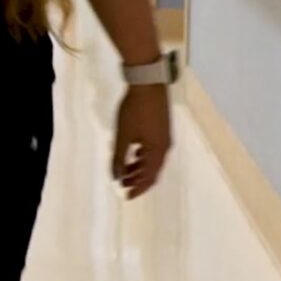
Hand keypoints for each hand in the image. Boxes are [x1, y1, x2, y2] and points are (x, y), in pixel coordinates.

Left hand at [111, 83, 171, 198]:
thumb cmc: (134, 111)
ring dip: (140, 167)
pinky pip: (154, 150)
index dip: (138, 188)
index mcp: (157, 152)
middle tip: (123, 185)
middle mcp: (165, 147)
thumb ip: (118, 159)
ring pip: (153, 160)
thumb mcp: (123, 136)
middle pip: (152, 171)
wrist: (148, 84)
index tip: (126, 196)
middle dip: (138, 180)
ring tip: (125, 170)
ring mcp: (165, 137)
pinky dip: (143, 156)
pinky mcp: (162, 128)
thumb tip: (116, 178)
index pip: (149, 178)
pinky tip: (133, 153)